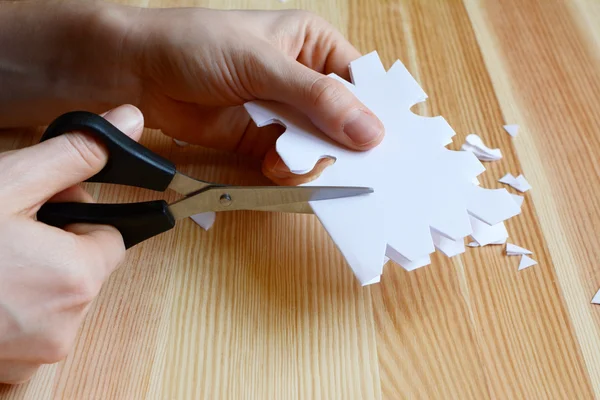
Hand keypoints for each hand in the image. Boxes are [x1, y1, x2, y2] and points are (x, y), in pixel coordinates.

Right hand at [0, 105, 143, 383]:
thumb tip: (130, 121)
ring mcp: (38, 352)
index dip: (79, 215)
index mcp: (77, 277)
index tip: (44, 207)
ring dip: (33, 276)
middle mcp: (67, 323)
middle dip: (56, 244)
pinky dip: (14, 308)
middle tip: (10, 230)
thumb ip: (74, 155)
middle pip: (84, 267)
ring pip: (56, 297)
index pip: (112, 237)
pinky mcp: (12, 368)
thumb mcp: (8, 184)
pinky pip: (32, 327)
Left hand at [126, 7, 384, 183]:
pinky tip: (276, 167)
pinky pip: (288, 162)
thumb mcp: (264, 64)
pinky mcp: (260, 139)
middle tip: (355, 169)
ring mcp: (281, 113)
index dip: (375, 112)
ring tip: (296, 163)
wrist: (137, 72)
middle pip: (342, 120)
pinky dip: (288, 170)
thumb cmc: (197, 46)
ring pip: (317, 146)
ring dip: (313, 160)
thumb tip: (371, 132)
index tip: (388, 145)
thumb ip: (317, 99)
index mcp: (312, 44)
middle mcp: (302, 79)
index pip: (360, 82)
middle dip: (345, 144)